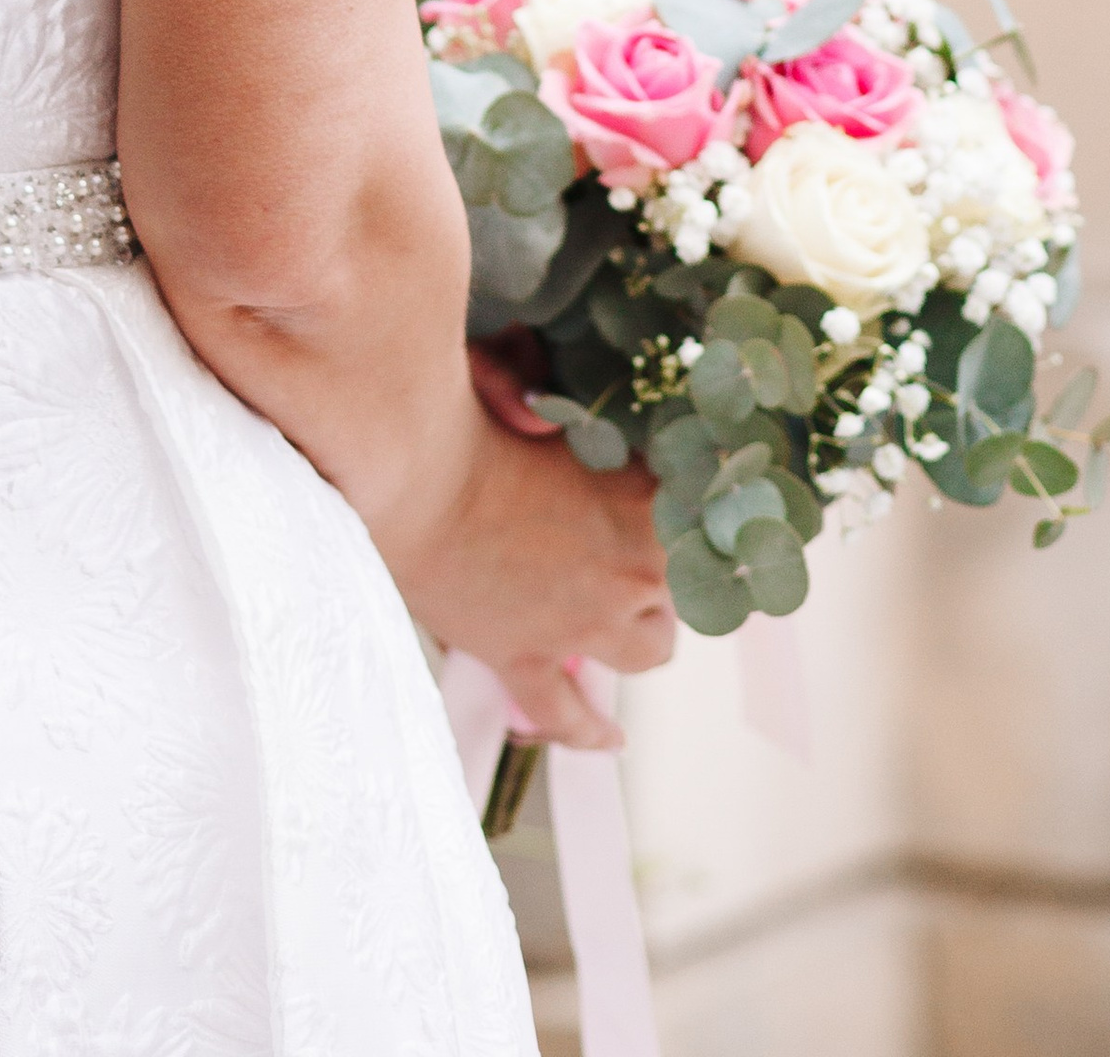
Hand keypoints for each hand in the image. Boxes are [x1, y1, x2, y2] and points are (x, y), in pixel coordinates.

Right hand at [394, 378, 675, 749]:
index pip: (702, 518)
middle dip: (661, 568)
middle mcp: (627, 572)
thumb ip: (563, 388)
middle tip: (631, 545)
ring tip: (619, 612)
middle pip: (681, 587)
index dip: (694, 510)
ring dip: (640, 630)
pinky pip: (569, 715)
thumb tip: (555, 371)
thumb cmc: (468, 417)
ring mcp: (579, 625)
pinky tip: (610, 737)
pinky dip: (591, 731)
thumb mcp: (535, 394)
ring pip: (649, 650)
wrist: (406, 473)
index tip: (684, 501)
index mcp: (642, 501)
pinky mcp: (525, 660)